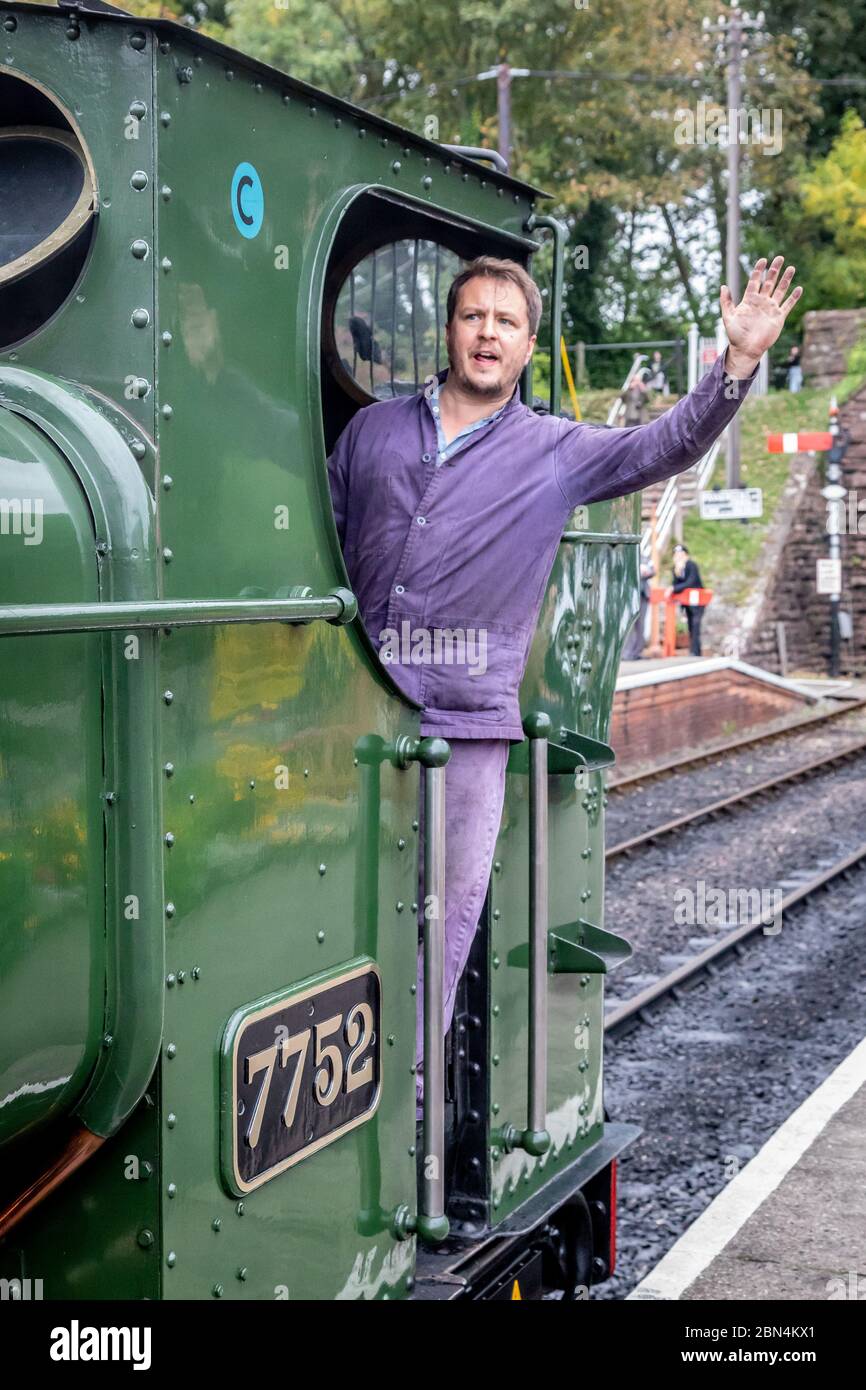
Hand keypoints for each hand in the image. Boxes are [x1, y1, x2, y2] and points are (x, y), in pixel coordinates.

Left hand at [720, 256, 802, 376]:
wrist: (746, 349)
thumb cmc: (735, 335)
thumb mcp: (728, 317)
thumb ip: (726, 302)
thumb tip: (723, 286)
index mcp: (749, 300)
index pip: (755, 281)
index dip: (759, 270)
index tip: (763, 260)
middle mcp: (761, 302)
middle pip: (769, 282)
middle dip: (774, 270)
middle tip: (780, 258)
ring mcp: (770, 309)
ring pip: (780, 290)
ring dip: (786, 280)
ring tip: (791, 268)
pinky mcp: (778, 317)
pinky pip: (788, 305)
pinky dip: (793, 297)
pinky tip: (799, 288)